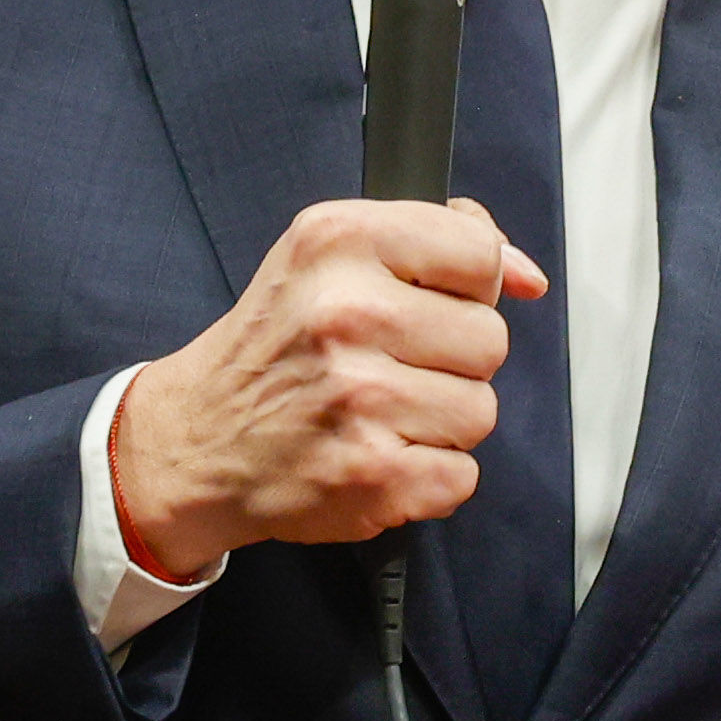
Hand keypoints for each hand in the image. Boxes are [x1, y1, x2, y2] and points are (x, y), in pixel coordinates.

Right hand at [104, 197, 542, 587]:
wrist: (195, 442)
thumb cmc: (273, 350)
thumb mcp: (330, 259)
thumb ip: (435, 244)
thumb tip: (525, 274)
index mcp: (337, 242)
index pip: (478, 251)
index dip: (467, 286)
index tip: (429, 304)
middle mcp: (345, 313)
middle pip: (490, 338)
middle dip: (452, 360)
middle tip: (388, 367)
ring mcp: (360, 398)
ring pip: (481, 411)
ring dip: (439, 422)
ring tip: (379, 414)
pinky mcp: (372, 473)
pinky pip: (462, 476)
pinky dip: (427, 478)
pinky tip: (376, 455)